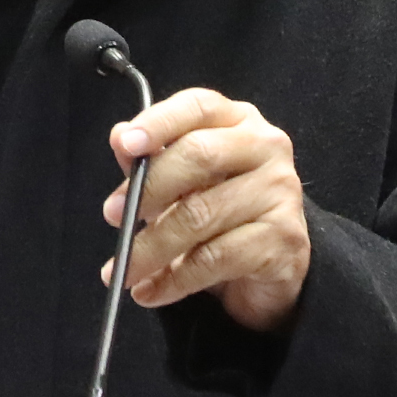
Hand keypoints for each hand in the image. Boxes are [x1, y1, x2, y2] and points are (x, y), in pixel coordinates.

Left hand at [103, 89, 309, 333]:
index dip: (160, 122)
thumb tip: (119, 138)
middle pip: (199, 155)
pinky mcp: (283, 240)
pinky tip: (150, 290)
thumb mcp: (182, 180)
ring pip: (201, 215)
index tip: (126, 144)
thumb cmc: (222, 208)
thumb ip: (152, 158)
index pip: (199, 106)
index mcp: (239, 120)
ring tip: (123, 269)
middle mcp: (266, 147)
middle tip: (114, 215)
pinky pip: (215, 259)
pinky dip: (174, 279)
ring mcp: (280, 193)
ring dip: (151, 247)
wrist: (273, 262)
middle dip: (148, 188)